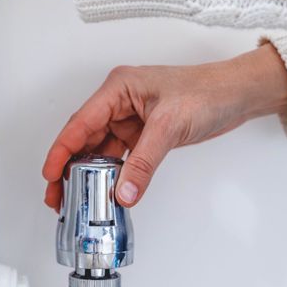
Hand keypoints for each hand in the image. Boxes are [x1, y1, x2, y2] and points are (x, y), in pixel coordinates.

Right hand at [42, 44, 286, 208]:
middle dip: (68, 168)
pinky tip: (105, 191)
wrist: (236, 94)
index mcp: (118, 88)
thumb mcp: (170, 126)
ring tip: (75, 199)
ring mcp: (130, 118)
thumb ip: (144, 162)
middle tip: (57, 196)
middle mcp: (119, 102)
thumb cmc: (207, 91)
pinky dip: (112, 175)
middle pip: (84, 138)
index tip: (50, 174)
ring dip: (88, 174)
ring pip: (99, 150)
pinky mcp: (143, 133)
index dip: (61, 150)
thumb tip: (124, 192)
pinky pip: (119, 157)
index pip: (80, 123)